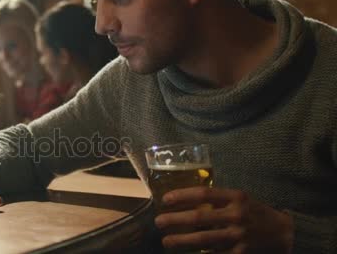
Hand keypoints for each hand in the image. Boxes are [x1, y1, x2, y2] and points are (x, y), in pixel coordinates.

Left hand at [154, 187, 293, 252]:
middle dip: (174, 220)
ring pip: (203, 240)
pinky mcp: (240, 253)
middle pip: (199, 218)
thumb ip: (219, 199)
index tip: (164, 199)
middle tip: (158, 222)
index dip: (182, 196)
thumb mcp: (241, 198)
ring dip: (181, 241)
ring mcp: (238, 236)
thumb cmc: (256, 212)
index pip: (203, 194)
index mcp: (236, 197)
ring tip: (166, 241)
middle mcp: (236, 215)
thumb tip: (187, 198)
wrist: (284, 233)